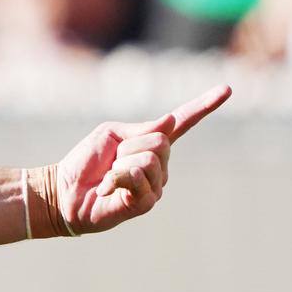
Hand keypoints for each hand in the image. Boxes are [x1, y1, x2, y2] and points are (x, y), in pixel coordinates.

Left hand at [56, 85, 230, 233]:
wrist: (64, 189)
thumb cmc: (86, 161)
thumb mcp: (110, 134)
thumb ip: (140, 128)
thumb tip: (171, 120)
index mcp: (151, 142)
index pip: (183, 123)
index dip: (204, 106)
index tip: (226, 89)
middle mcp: (160, 164)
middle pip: (159, 142)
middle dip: (127, 147)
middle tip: (110, 160)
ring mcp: (156, 185)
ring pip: (149, 161)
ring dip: (120, 164)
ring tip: (108, 175)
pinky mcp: (146, 203)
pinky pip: (140, 178)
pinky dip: (117, 178)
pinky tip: (108, 188)